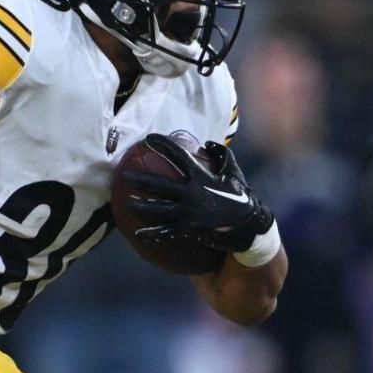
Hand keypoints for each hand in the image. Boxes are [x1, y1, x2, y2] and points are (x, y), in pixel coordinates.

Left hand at [121, 134, 275, 255]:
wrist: (248, 226)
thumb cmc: (240, 196)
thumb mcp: (233, 173)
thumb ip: (221, 155)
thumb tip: (206, 143)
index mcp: (201, 177)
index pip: (178, 156)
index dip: (163, 145)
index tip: (148, 139)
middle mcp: (192, 193)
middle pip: (160, 185)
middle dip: (141, 180)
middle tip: (125, 176)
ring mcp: (189, 213)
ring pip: (158, 209)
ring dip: (140, 206)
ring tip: (126, 203)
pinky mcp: (188, 230)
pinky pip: (166, 231)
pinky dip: (152, 233)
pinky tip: (138, 234)